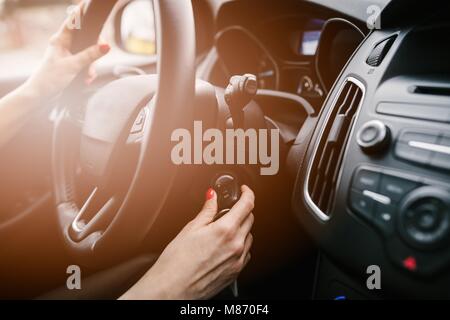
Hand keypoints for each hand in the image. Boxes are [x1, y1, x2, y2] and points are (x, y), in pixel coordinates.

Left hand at [23, 3, 109, 101]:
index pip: (72, 22)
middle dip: (94, 53)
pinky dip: (87, 73)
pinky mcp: (71, 65)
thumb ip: (90, 55)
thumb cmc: (50, 78)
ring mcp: (68, 55)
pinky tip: (86, 80)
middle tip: (99, 57)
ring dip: (90, 67)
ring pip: (87, 55)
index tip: (88, 4)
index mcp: (60, 40)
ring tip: (87, 77)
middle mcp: (64, 45)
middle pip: (86, 40)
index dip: (81, 14)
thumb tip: (106, 46)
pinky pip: (85, 65)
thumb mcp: (73, 66)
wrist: (40, 95)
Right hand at [120, 185, 254, 299]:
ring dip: (241, 228)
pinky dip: (240, 245)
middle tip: (228, 210)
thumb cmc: (177, 262)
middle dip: (242, 210)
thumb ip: (207, 210)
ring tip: (222, 231)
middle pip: (250, 219)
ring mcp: (238, 260)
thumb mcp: (190, 228)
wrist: (173, 288)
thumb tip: (212, 197)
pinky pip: (246, 253)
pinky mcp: (236, 272)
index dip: (247, 193)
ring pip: (249, 236)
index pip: (247, 205)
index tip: (244, 190)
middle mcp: (236, 245)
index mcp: (225, 230)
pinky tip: (224, 246)